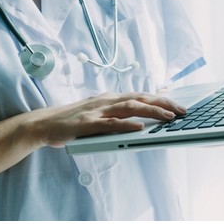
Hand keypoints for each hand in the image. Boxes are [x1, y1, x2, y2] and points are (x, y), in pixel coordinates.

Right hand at [24, 92, 185, 146]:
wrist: (41, 124)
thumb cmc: (71, 121)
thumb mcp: (97, 112)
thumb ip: (116, 111)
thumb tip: (139, 115)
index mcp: (109, 98)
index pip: (140, 95)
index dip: (161, 98)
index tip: (178, 103)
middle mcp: (105, 101)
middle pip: (140, 98)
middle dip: (163, 103)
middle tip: (182, 111)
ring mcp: (96, 111)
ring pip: (129, 108)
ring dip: (151, 111)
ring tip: (168, 117)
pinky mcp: (87, 125)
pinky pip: (110, 124)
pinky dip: (126, 125)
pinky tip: (139, 128)